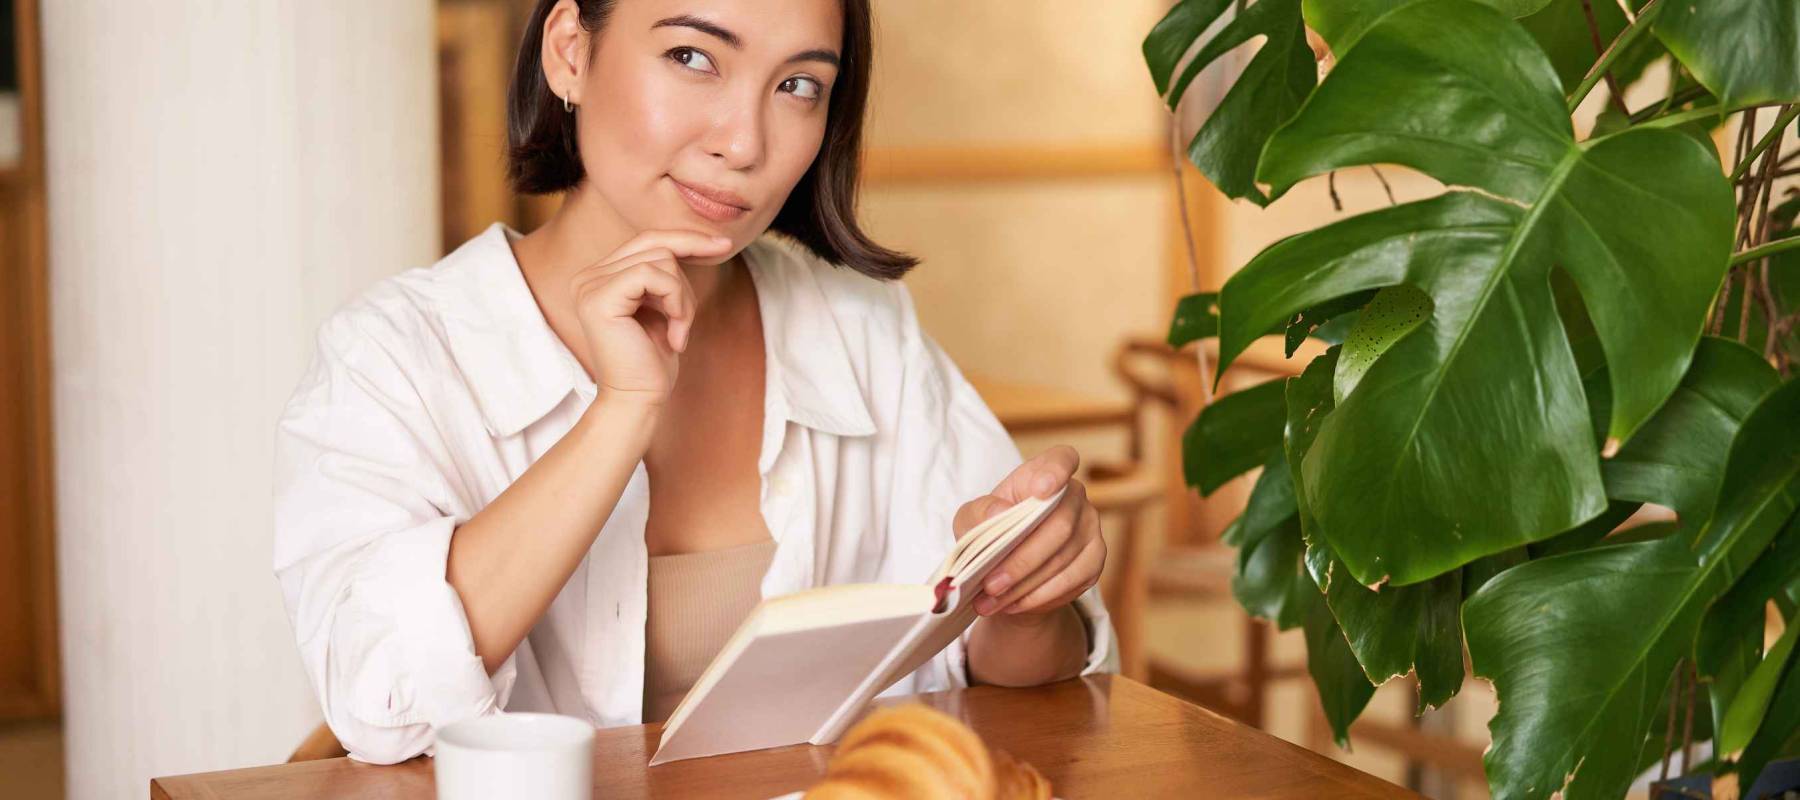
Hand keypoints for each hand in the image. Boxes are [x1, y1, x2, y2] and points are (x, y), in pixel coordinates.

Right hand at [571, 230, 731, 403]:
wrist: (637, 400)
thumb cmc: (652, 362)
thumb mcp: (664, 307)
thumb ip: (666, 275)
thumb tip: (696, 240)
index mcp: (600, 276)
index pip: (648, 240)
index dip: (687, 239)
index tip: (723, 245)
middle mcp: (588, 276)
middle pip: (655, 243)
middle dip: (687, 278)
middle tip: (689, 318)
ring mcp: (590, 285)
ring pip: (661, 260)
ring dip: (684, 299)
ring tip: (679, 332)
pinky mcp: (599, 298)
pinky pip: (654, 275)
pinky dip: (677, 302)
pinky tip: (675, 334)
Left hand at [952, 445, 1104, 620]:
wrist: (1010, 574)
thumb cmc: (991, 535)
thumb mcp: (971, 521)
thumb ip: (978, 513)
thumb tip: (999, 513)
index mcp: (1043, 473)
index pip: (1061, 460)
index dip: (1055, 472)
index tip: (1040, 490)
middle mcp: (1074, 496)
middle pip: (1059, 525)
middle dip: (1021, 560)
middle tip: (991, 584)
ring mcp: (1090, 527)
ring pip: (1064, 558)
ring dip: (1025, 584)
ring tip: (993, 601)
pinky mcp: (1095, 560)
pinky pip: (1073, 581)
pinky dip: (1040, 596)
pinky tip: (1014, 604)